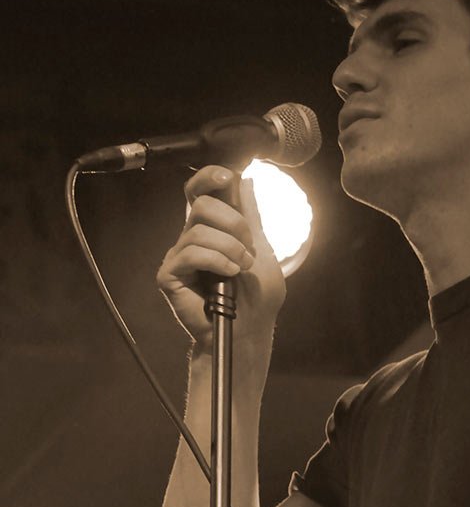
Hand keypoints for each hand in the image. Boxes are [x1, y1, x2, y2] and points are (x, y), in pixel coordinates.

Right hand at [156, 165, 285, 353]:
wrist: (250, 330)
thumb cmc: (257, 298)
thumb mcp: (262, 251)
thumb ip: (252, 217)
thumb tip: (244, 180)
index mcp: (213, 229)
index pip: (201, 192)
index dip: (209, 177)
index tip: (228, 175)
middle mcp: (192, 238)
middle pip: (201, 204)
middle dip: (233, 222)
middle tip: (249, 248)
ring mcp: (179, 256)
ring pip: (199, 231)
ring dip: (230, 248)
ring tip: (243, 268)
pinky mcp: (170, 275)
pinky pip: (190, 254)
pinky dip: (216, 261)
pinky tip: (229, 274)